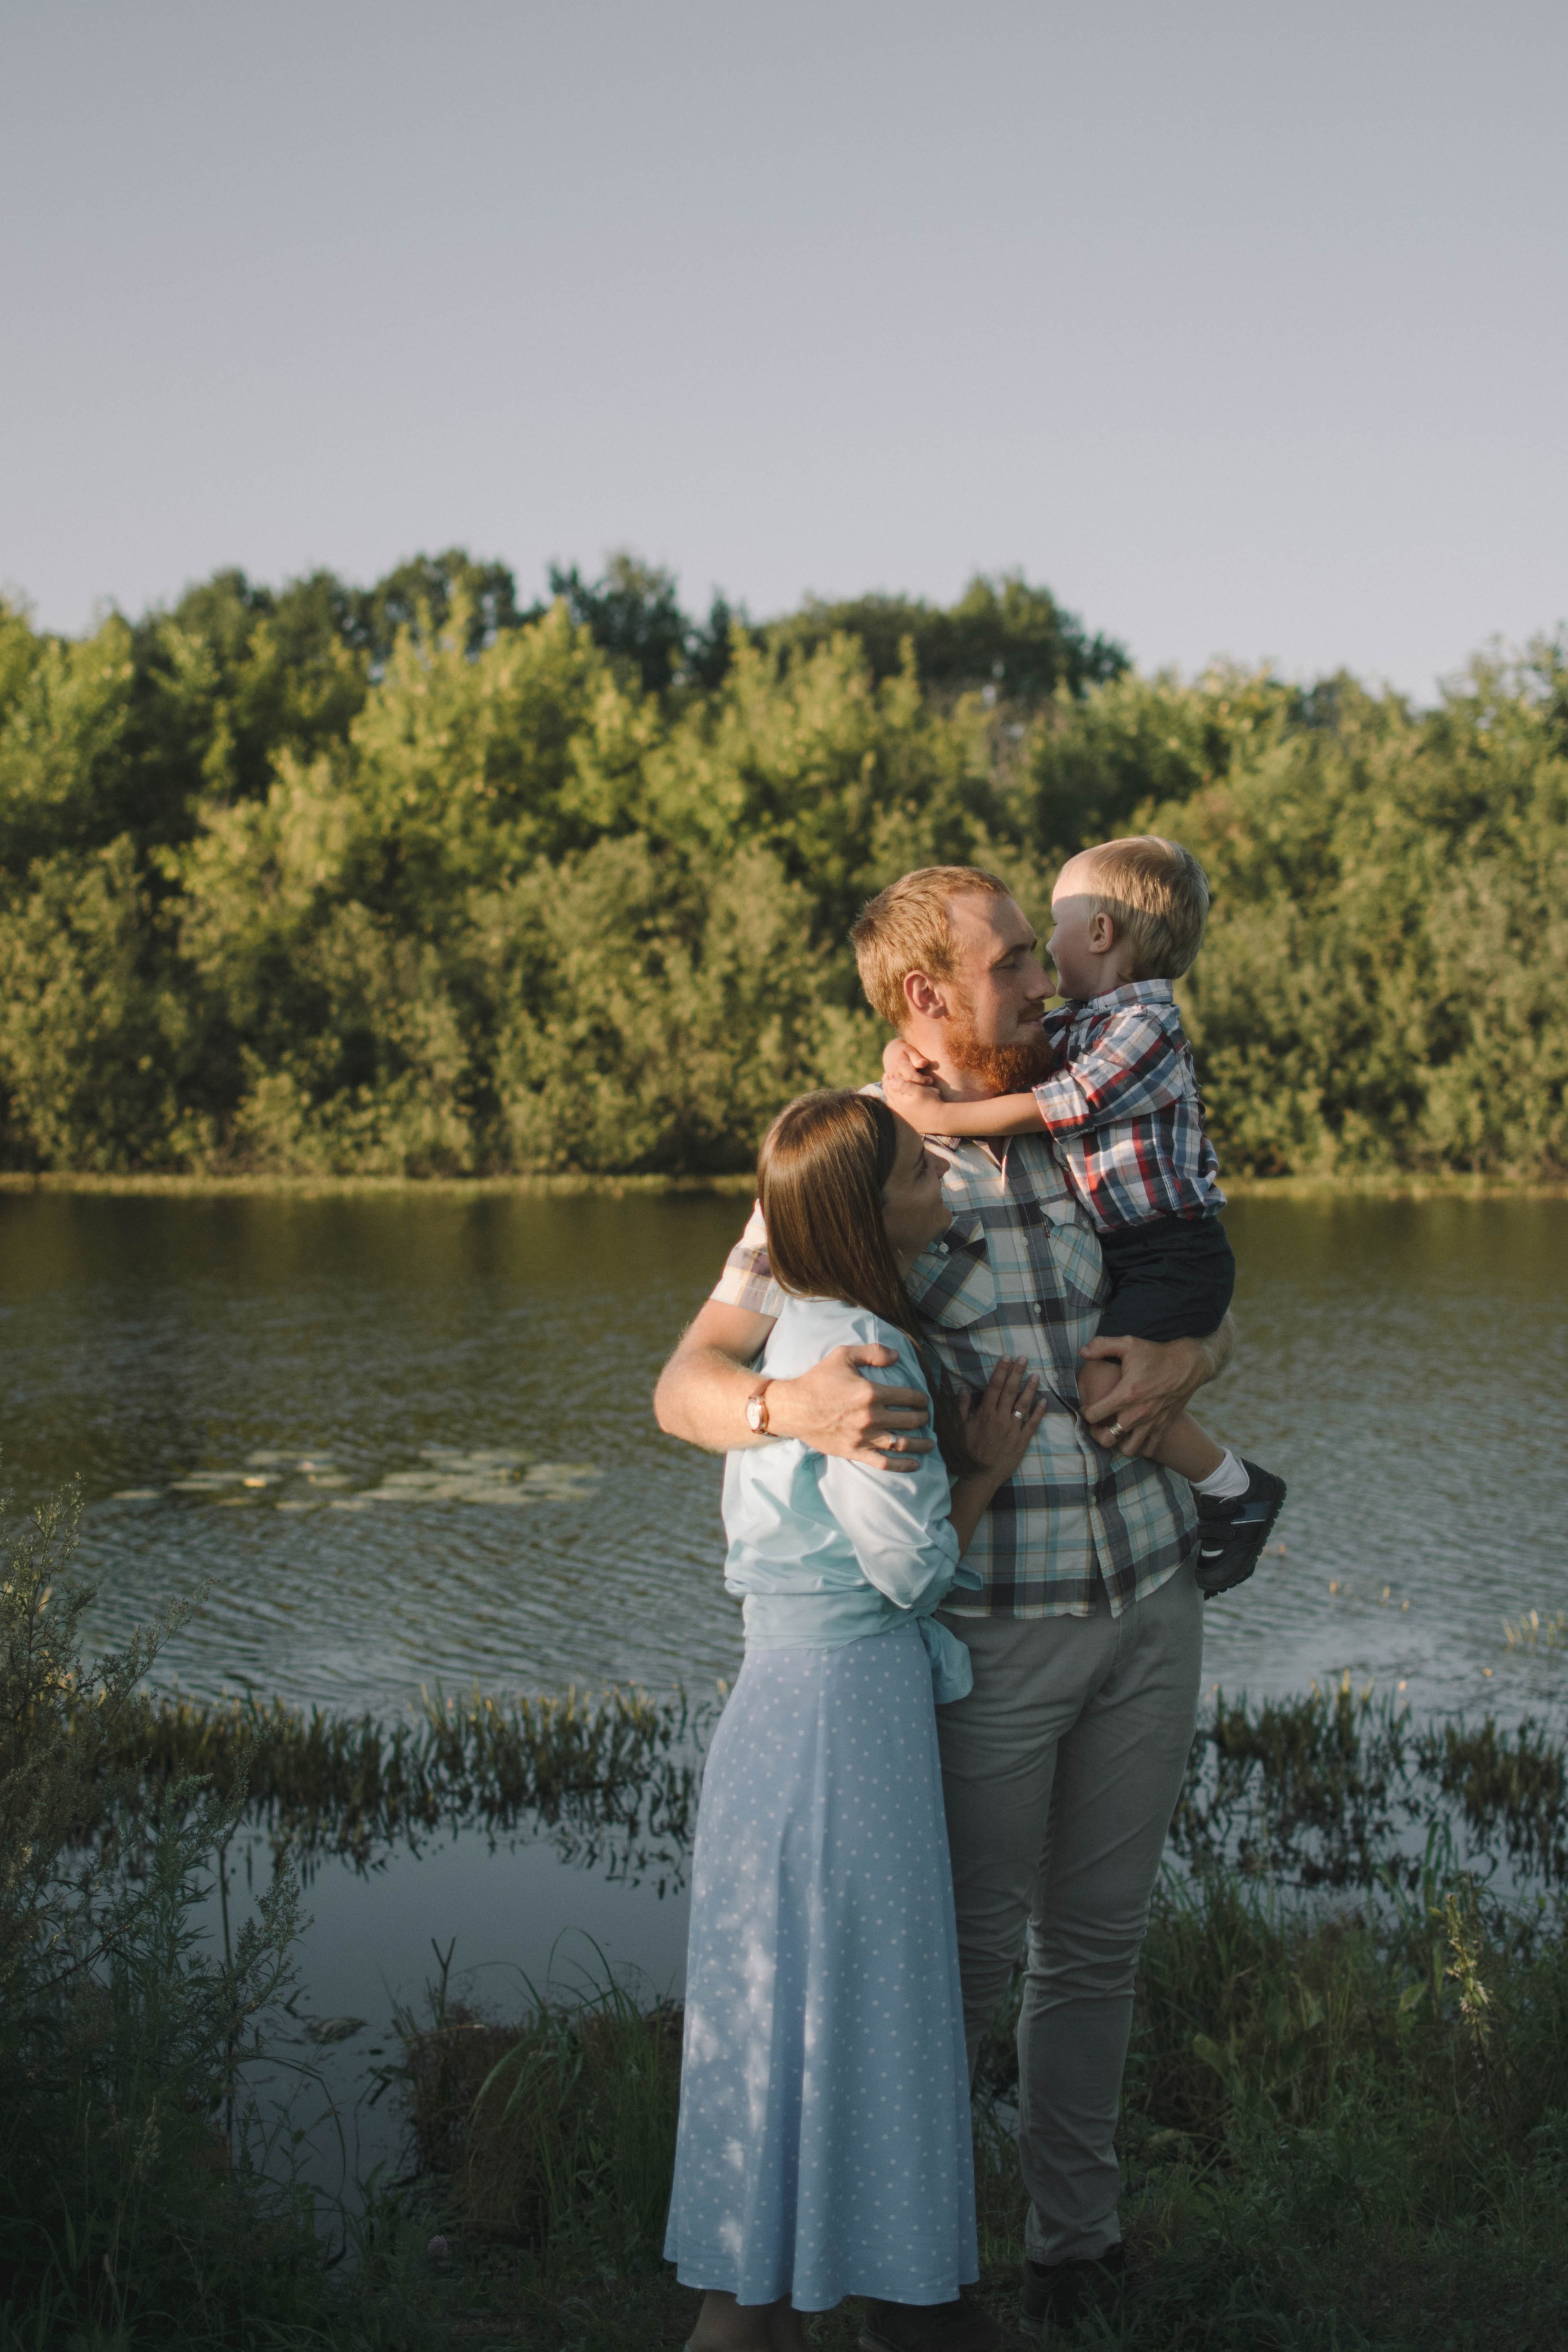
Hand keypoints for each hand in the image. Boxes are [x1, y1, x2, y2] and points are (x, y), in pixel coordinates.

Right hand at [768, 1344, 935, 1471]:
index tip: (924, 1400)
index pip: (909, 1397)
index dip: (921, 1398)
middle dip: (923, 1418)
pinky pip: (884, 1462)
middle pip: (910, 1420)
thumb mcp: (843, 1356)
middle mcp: (872, 1417)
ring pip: (902, 1443)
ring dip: (920, 1443)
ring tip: (930, 1442)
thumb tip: (898, 1356)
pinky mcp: (855, 1452)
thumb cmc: (817, 1380)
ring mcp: (864, 1437)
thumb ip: (872, 1352)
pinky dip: (903, 1465)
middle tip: (926, 1417)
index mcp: (871, 1393)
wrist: (793, 1408)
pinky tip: (915, 1464)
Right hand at [881, 1036, 942, 1091]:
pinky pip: (902, 1092)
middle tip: (934, 1091)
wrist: (890, 1053)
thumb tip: (924, 1063)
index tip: (931, 1080)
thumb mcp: (910, 1050)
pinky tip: (921, 1095)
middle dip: (921, 1089)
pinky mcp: (892, 1085)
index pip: (911, 1076)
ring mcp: (892, 1081)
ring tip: (930, 1094)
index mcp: (900, 1065)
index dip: (922, 1080)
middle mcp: (895, 1075)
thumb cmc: (903, 1050)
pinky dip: (911, 1094)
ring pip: (905, 1091)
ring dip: (917, 1093)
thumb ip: (916, 1058)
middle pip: (908, 1086)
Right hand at [957, 1357, 1045, 1479]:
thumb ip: (963, 1408)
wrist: (979, 1475)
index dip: (1001, 1371)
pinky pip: (1032, 1424)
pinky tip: (1044, 1401)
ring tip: (1036, 1375)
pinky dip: (1039, 1412)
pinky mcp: (1022, 1441)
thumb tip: (964, 1389)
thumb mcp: (960, 1429)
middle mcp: (1000, 1418)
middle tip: (1023, 1358)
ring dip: (1030, 1388)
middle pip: (1010, 1391)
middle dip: (1017, 1373)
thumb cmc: (967, 1453)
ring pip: (1023, 1404)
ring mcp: (1013, 1430)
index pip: (994, 1387)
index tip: (1007, 1358)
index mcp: (985, 1414)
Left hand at [1077, 1330, 1218, 1455]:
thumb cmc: (1156, 1354)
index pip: (1093, 1415)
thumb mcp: (1128, 1343)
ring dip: (1118, 1442)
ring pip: (1127, 1449)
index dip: (1085, 1412)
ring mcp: (1152, 1423)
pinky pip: (1148, 1449)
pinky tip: (1134, 1434)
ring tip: (1115, 1431)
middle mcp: (1138, 1413)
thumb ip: (1102, 1346)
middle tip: (1097, 1424)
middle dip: (1097, 1433)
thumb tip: (1082, 1351)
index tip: (1087, 1407)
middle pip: (1107, 1438)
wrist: (1189, 1363)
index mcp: (1126, 1394)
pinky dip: (1139, 1446)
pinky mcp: (1164, 1426)